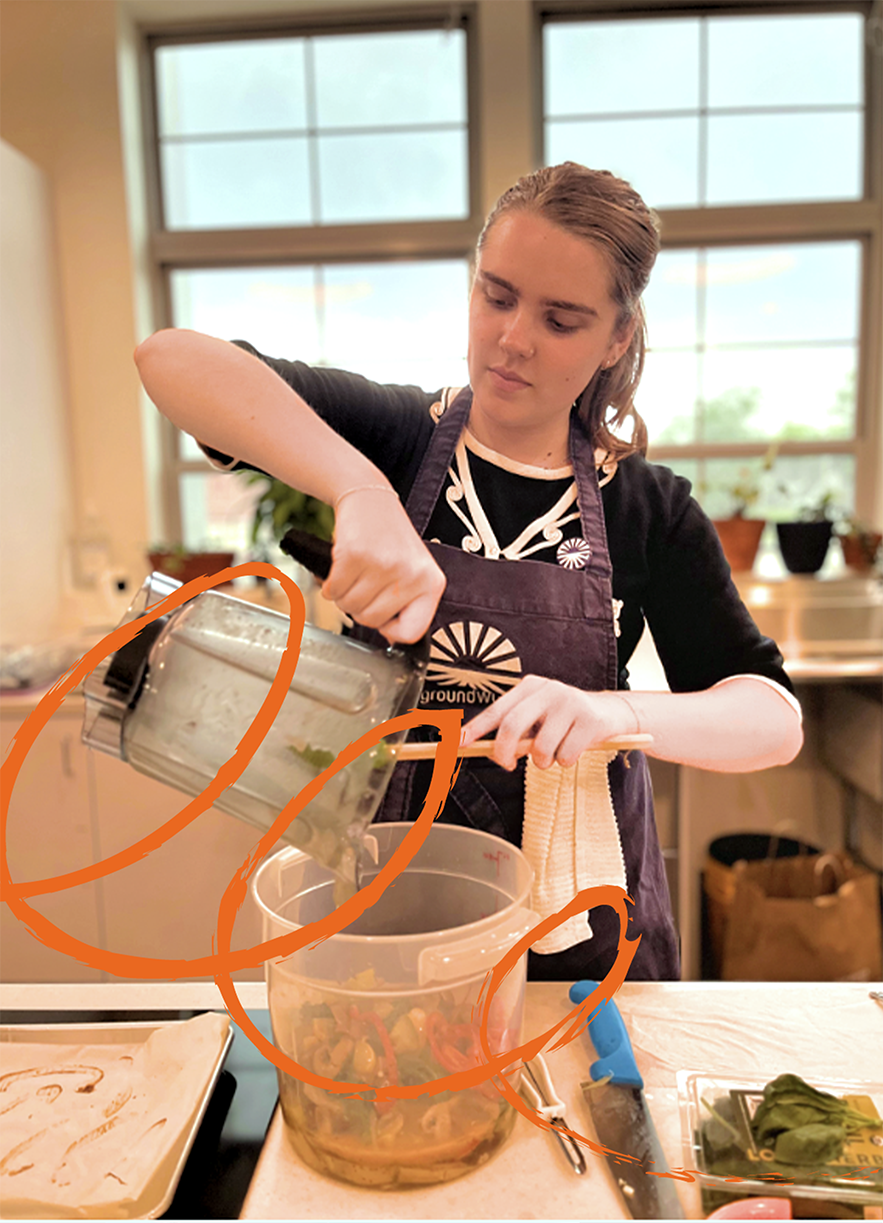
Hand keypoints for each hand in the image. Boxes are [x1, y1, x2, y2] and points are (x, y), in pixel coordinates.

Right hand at [322, 487, 445, 642]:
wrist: (369, 499)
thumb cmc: (389, 538)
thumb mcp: (412, 571)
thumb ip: (407, 604)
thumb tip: (391, 636)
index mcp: (432, 582)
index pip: (412, 632)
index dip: (391, 629)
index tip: (384, 618)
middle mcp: (411, 575)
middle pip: (372, 621)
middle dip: (360, 607)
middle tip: (364, 584)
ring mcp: (384, 565)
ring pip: (350, 607)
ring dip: (344, 594)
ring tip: (354, 572)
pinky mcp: (356, 556)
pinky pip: (333, 591)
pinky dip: (330, 584)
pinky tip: (341, 566)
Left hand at [460, 677, 635, 769]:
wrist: (611, 713)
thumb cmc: (566, 719)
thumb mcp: (539, 717)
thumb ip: (516, 730)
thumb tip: (487, 751)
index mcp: (530, 686)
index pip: (496, 710)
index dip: (475, 728)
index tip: (457, 743)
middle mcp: (548, 690)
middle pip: (512, 726)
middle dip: (504, 752)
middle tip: (508, 764)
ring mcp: (569, 703)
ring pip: (540, 748)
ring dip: (543, 762)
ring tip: (554, 753)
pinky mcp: (589, 720)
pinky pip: (565, 756)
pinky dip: (566, 761)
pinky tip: (574, 748)